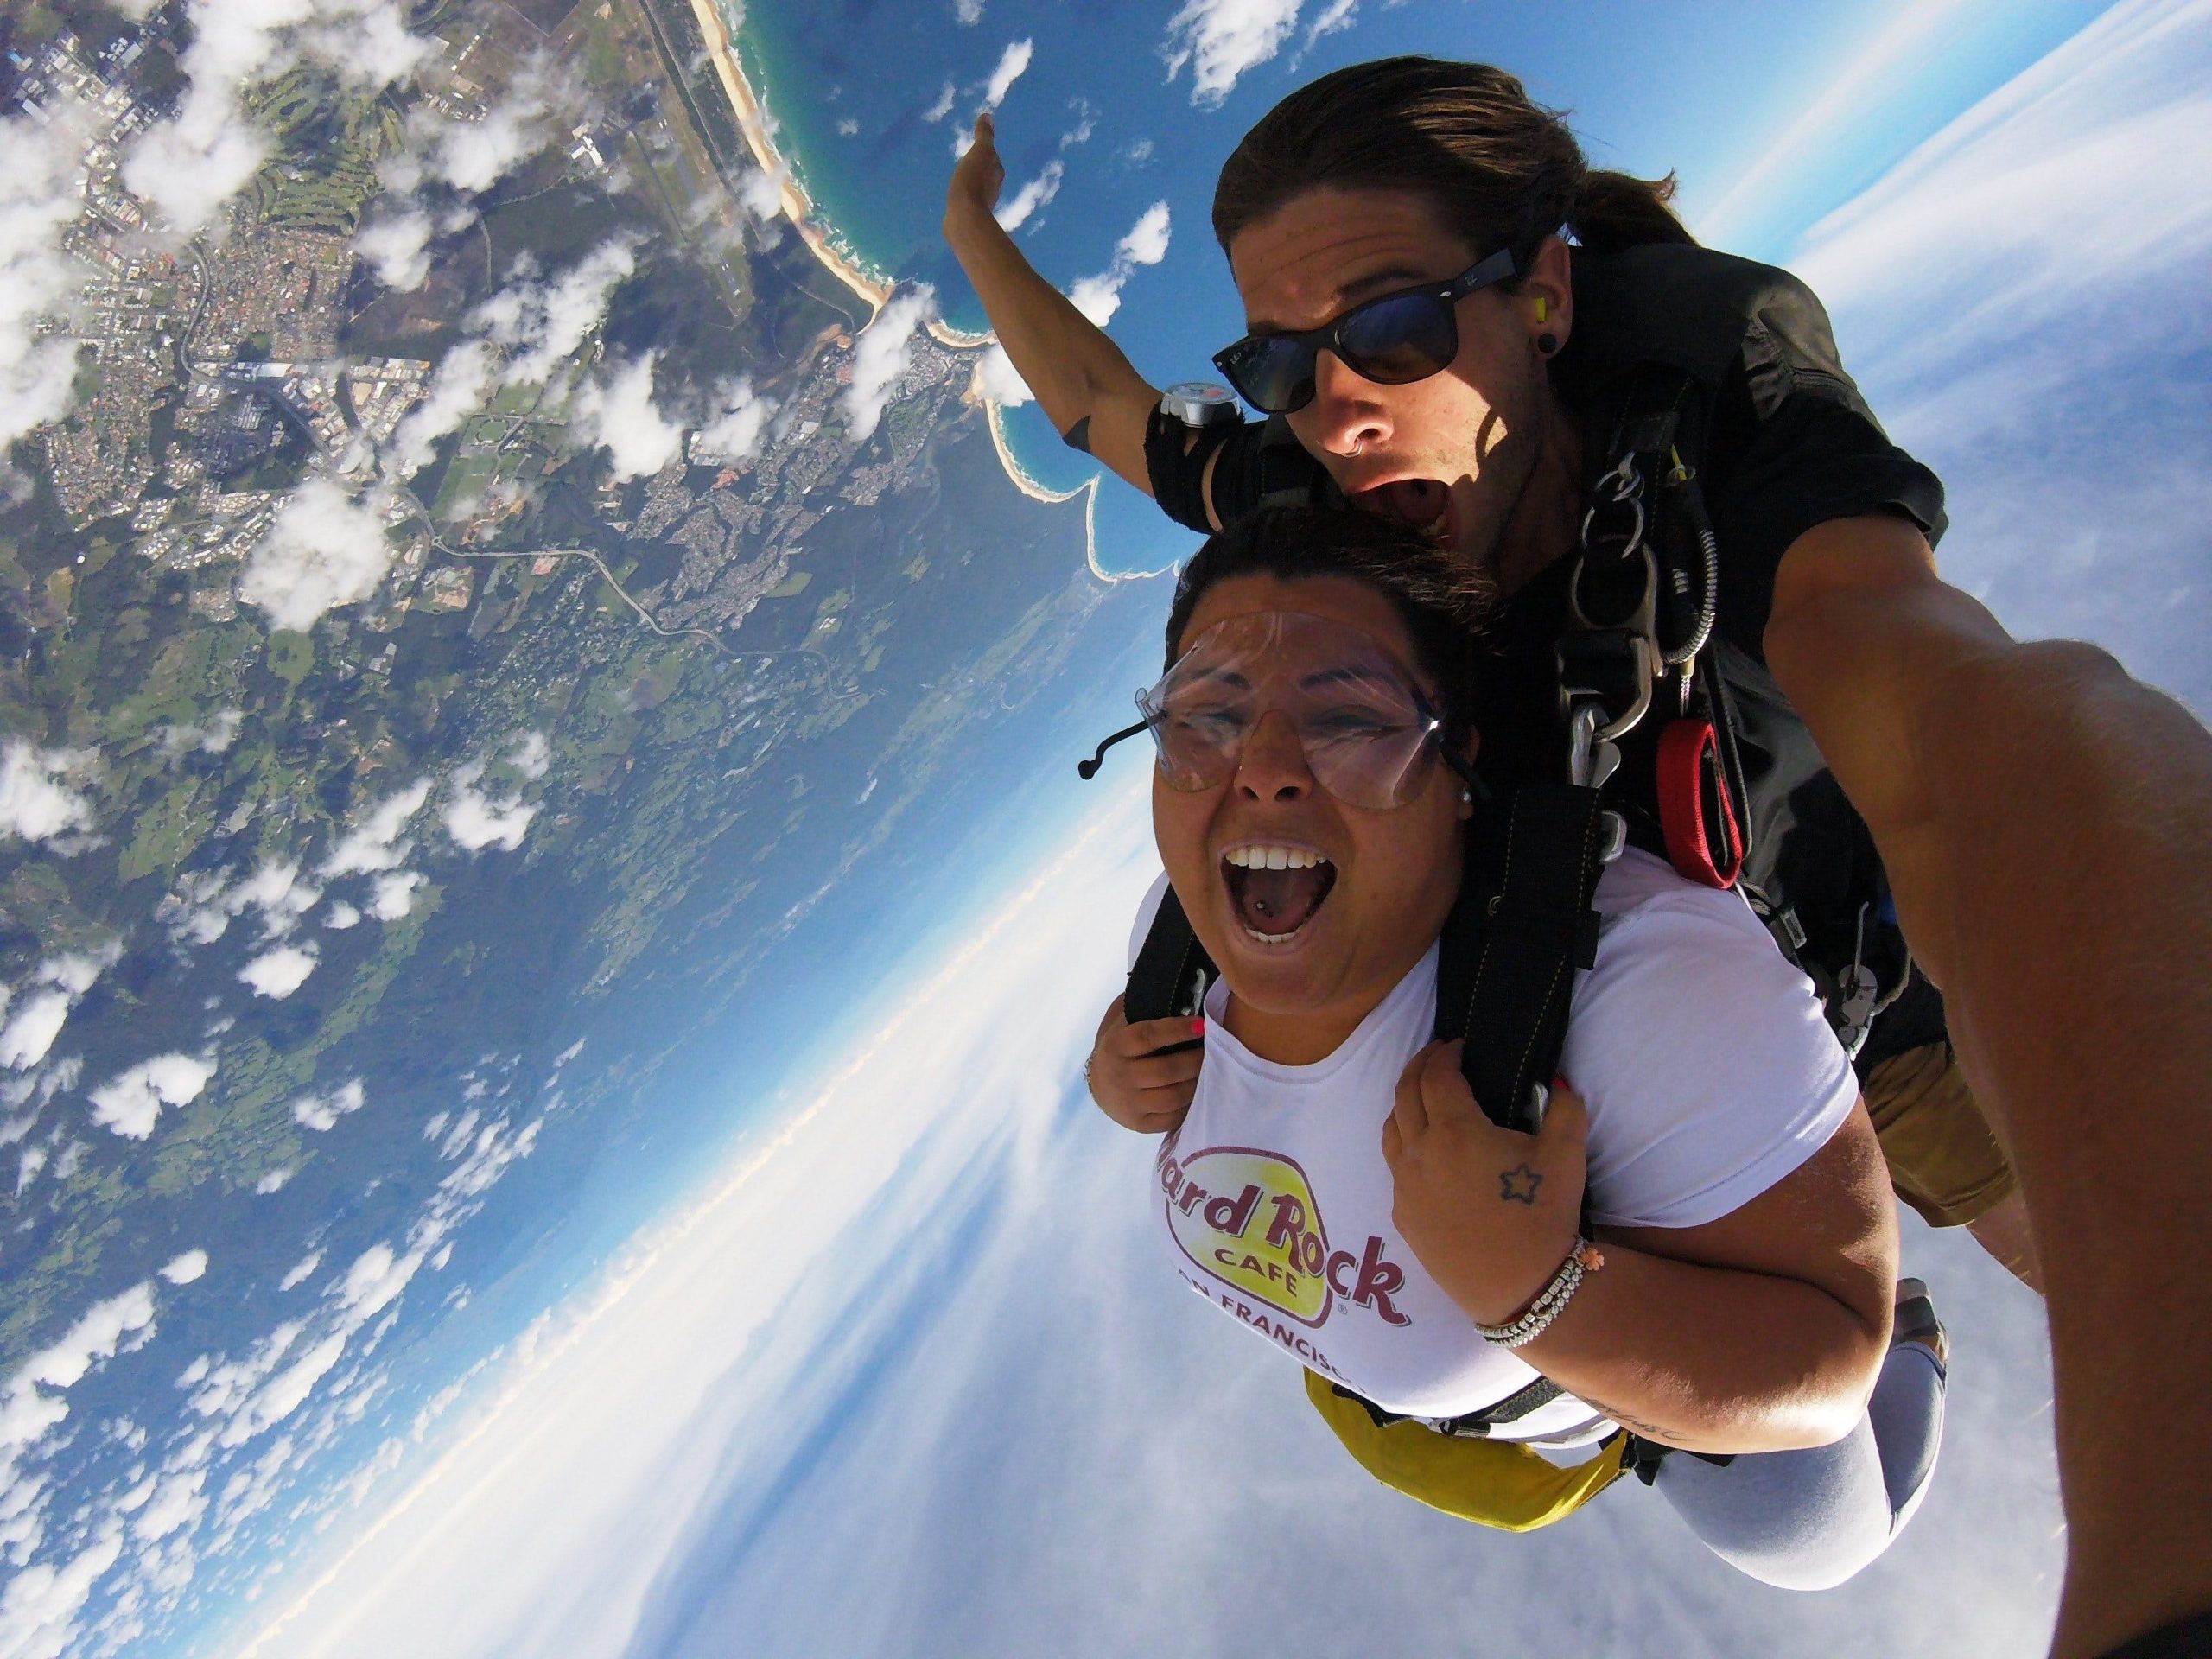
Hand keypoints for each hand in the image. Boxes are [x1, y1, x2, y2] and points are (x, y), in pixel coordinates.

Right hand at [945, 114, 1004, 230]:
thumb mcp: (979, 152)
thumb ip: (984, 136)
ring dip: (974, 183)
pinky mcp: (971, 215)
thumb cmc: (972, 181)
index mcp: (996, 172)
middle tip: (971, 163)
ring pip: (979, 188)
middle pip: (988, 174)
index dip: (986, 152)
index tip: (979, 148)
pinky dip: (965, 197)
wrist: (964, 216)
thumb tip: (989, 116)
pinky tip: (958, 198)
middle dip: (981, 168)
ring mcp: (983, 203)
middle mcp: (993, 188)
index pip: (993, 158)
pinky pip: (969, 202)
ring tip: (962, 179)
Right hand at [1086, 994, 1201, 1133]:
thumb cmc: (1125, 1047)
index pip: (1148, 1037)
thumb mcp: (1126, 1024)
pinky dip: (1190, 1104)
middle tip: (1213, 1051)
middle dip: (1195, 1060)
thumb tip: (1190, 998)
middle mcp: (1119, 1076)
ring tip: (1210, 1072)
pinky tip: (1198, 1091)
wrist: (1101, 1085)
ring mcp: (1128, 1103)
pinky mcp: (1139, 1124)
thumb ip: (1150, 1010)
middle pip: (1166, 1070)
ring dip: (1197, 1083)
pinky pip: (1172, 1117)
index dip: (1177, 1030)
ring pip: (1172, 1097)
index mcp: (1115, 1046)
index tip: (1202, 1024)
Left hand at [1382, 1041, 1587, 1325]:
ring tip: (1423, 1094)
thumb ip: (1565, 1109)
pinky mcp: (1403, 1215)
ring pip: (1391, 1129)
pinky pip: (1395, 1167)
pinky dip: (1405, 1144)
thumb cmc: (1542, 1219)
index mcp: (1455, 1131)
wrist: (1520, 1288)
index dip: (1445, 1053)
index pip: (1436, 1075)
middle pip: (1404, 1093)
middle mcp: (1420, 1153)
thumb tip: (1555, 1081)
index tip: (1458, 1046)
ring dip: (1404, 1103)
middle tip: (1437, 1055)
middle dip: (1420, 1066)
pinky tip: (1425, 1148)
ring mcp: (1405, 1186)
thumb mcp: (1567, 1157)